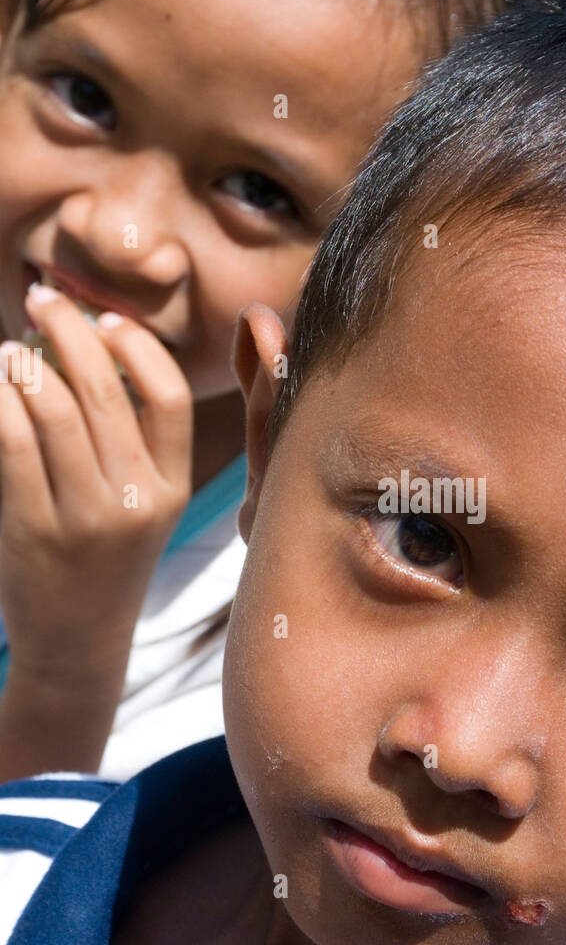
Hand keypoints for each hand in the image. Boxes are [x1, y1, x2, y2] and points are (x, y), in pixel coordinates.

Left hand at [0, 284, 192, 687]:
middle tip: (44, 302)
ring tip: (10, 352)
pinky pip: (13, 445)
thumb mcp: (144, 508)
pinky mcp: (34, 529)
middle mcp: (135, 500)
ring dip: (26, 365)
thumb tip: (92, 352)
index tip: (107, 321)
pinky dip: (0, 404)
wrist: (78, 643)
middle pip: (106, 392)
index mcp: (171, 488)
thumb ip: (133, 443)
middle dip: (70, 332)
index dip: (137, 348)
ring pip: (55, 412)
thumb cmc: (106, 562)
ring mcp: (86, 518)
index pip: (169, 398)